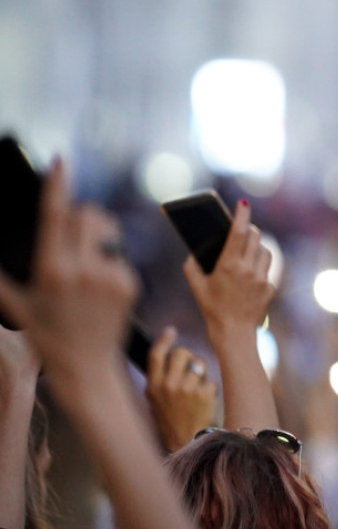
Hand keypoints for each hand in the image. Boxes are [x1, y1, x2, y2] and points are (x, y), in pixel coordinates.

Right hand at [0, 160, 138, 400]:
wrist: (85, 366)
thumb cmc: (46, 335)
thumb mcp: (16, 304)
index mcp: (51, 270)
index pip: (55, 216)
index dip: (57, 186)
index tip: (61, 161)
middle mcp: (82, 270)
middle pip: (87, 215)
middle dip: (80, 214)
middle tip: (72, 229)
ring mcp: (109, 277)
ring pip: (107, 232)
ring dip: (96, 235)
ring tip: (84, 263)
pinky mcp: (130, 283)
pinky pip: (119, 255)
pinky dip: (109, 260)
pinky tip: (98, 284)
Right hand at [146, 326, 217, 451]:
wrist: (186, 444)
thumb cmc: (173, 423)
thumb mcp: (157, 402)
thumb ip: (161, 380)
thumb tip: (170, 356)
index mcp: (153, 387)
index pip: (155, 355)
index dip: (164, 340)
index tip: (171, 331)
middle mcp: (167, 385)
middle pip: (181, 353)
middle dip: (189, 356)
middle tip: (192, 367)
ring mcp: (185, 388)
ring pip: (198, 366)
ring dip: (201, 376)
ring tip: (197, 394)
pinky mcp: (203, 393)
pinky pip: (210, 380)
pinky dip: (210, 390)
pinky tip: (204, 403)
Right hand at [183, 200, 273, 338]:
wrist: (234, 332)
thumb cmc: (212, 308)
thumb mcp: (197, 286)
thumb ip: (191, 266)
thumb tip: (194, 251)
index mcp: (229, 265)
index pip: (239, 232)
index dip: (242, 215)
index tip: (243, 203)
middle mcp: (248, 269)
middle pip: (255, 237)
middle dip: (249, 230)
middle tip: (243, 228)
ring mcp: (261, 278)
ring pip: (265, 250)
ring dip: (257, 246)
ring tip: (248, 248)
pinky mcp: (269, 287)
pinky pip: (267, 269)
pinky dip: (259, 265)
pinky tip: (250, 271)